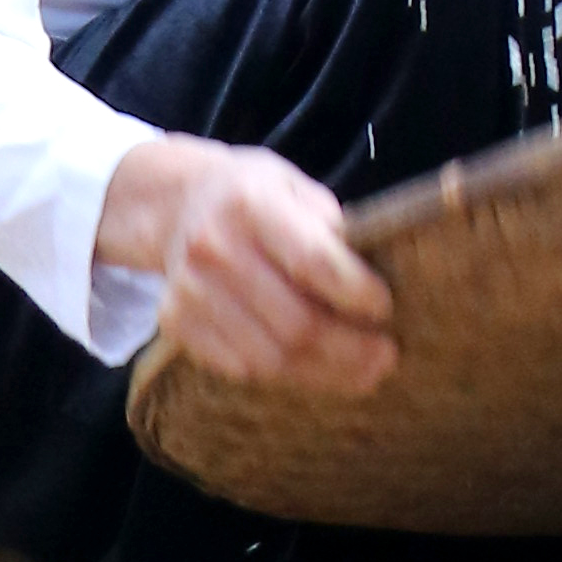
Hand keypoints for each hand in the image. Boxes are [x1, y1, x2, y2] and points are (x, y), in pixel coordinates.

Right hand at [97, 135, 395, 393]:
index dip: (354, 291)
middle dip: (349, 348)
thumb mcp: (295, 186)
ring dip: (323, 373)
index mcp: (251, 204)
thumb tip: (374, 279)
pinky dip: (285, 375)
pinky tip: (316, 371)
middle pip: (293, 322)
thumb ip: (331, 227)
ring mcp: (190, 292)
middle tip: (386, 357)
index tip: (386, 309)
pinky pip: (239, 367)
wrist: (176, 204)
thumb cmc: (252, 194)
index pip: (311, 260)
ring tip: (362, 374)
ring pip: (268, 357)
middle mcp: (214, 249)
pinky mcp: (175, 324)